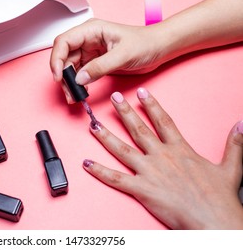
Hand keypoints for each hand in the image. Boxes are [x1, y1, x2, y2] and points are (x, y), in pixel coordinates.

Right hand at [50, 19, 166, 99]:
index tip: (59, 76)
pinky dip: (78, 85)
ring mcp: (89, 52)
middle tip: (69, 92)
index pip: (64, 42)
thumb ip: (100, 67)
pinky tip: (82, 92)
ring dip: (69, 82)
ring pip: (69, 68)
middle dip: (62, 75)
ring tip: (74, 96)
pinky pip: (79, 74)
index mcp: (91, 30)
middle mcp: (87, 40)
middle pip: (63, 57)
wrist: (158, 49)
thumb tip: (79, 79)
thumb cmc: (145, 43)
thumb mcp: (123, 55)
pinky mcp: (94, 63)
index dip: (57, 58)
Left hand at [83, 88, 242, 228]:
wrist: (214, 221)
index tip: (142, 92)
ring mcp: (149, 172)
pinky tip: (86, 163)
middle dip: (125, 112)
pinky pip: (116, 179)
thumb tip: (241, 124)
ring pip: (122, 150)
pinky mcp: (142, 189)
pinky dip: (99, 171)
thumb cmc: (220, 197)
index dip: (152, 105)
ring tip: (93, 124)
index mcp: (180, 150)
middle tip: (113, 97)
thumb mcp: (231, 167)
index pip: (163, 121)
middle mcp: (161, 156)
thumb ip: (234, 144)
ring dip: (106, 136)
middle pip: (139, 129)